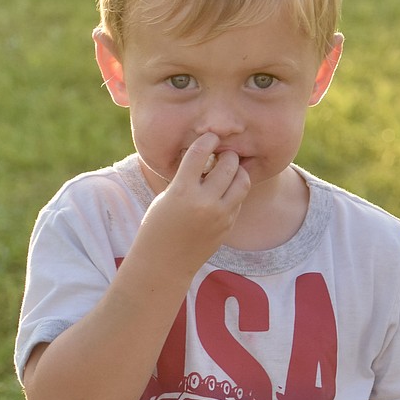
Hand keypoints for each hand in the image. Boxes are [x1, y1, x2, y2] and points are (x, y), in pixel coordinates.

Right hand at [139, 134, 250, 273]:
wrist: (164, 263)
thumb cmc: (158, 226)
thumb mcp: (166, 197)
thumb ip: (186, 178)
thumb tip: (205, 156)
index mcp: (182, 191)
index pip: (200, 153)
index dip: (207, 140)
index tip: (210, 136)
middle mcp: (204, 202)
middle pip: (228, 165)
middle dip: (227, 154)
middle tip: (223, 152)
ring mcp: (220, 215)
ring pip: (242, 181)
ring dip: (237, 170)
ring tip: (229, 168)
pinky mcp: (228, 225)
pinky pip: (239, 199)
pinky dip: (234, 189)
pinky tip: (225, 188)